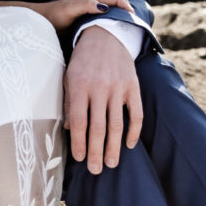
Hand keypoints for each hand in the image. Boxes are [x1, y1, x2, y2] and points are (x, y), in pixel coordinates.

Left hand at [33, 0, 132, 32]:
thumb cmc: (55, 15)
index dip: (127, 6)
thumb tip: (105, 7)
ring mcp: (91, 10)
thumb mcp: (70, 9)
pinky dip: (113, 22)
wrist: (42, 21)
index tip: (134, 19)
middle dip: (127, 9)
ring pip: (112, 10)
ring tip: (128, 30)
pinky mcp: (87, 19)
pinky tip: (114, 33)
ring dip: (121, 16)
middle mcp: (94, 3)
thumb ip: (86, 5)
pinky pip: (105, 17)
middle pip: (117, 2)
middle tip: (136, 25)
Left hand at [64, 25, 142, 174]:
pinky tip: (129, 145)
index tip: (80, 159)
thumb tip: (70, 129)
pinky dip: (134, 132)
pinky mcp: (133, 87)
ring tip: (110, 164)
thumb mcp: (69, 76)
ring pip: (117, 125)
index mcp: (79, 85)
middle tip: (95, 170)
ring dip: (113, 148)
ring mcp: (118, 88)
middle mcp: (99, 88)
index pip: (79, 122)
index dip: (79, 143)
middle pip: (98, 128)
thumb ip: (69, 102)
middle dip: (96, 152)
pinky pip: (136, 114)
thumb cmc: (83, 59)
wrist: (105, 34)